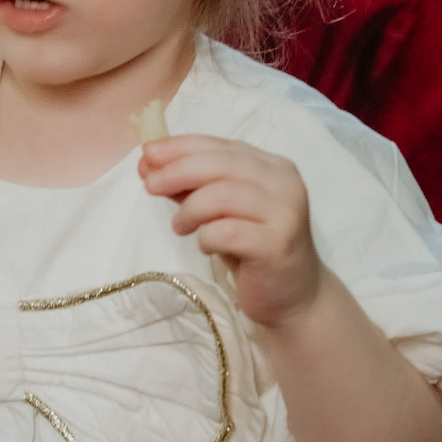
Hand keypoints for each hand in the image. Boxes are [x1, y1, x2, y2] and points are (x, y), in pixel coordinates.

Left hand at [140, 135, 323, 327]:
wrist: (294, 296)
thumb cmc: (253, 249)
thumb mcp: (220, 212)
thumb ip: (192, 186)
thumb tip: (149, 165)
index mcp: (271, 167)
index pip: (221, 145)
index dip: (181, 147)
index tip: (147, 153)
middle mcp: (283, 183)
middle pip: (222, 164)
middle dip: (178, 171)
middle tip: (150, 185)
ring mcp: (285, 212)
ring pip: (224, 195)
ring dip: (191, 209)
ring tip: (180, 226)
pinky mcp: (277, 244)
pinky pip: (228, 232)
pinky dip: (206, 236)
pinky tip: (205, 245)